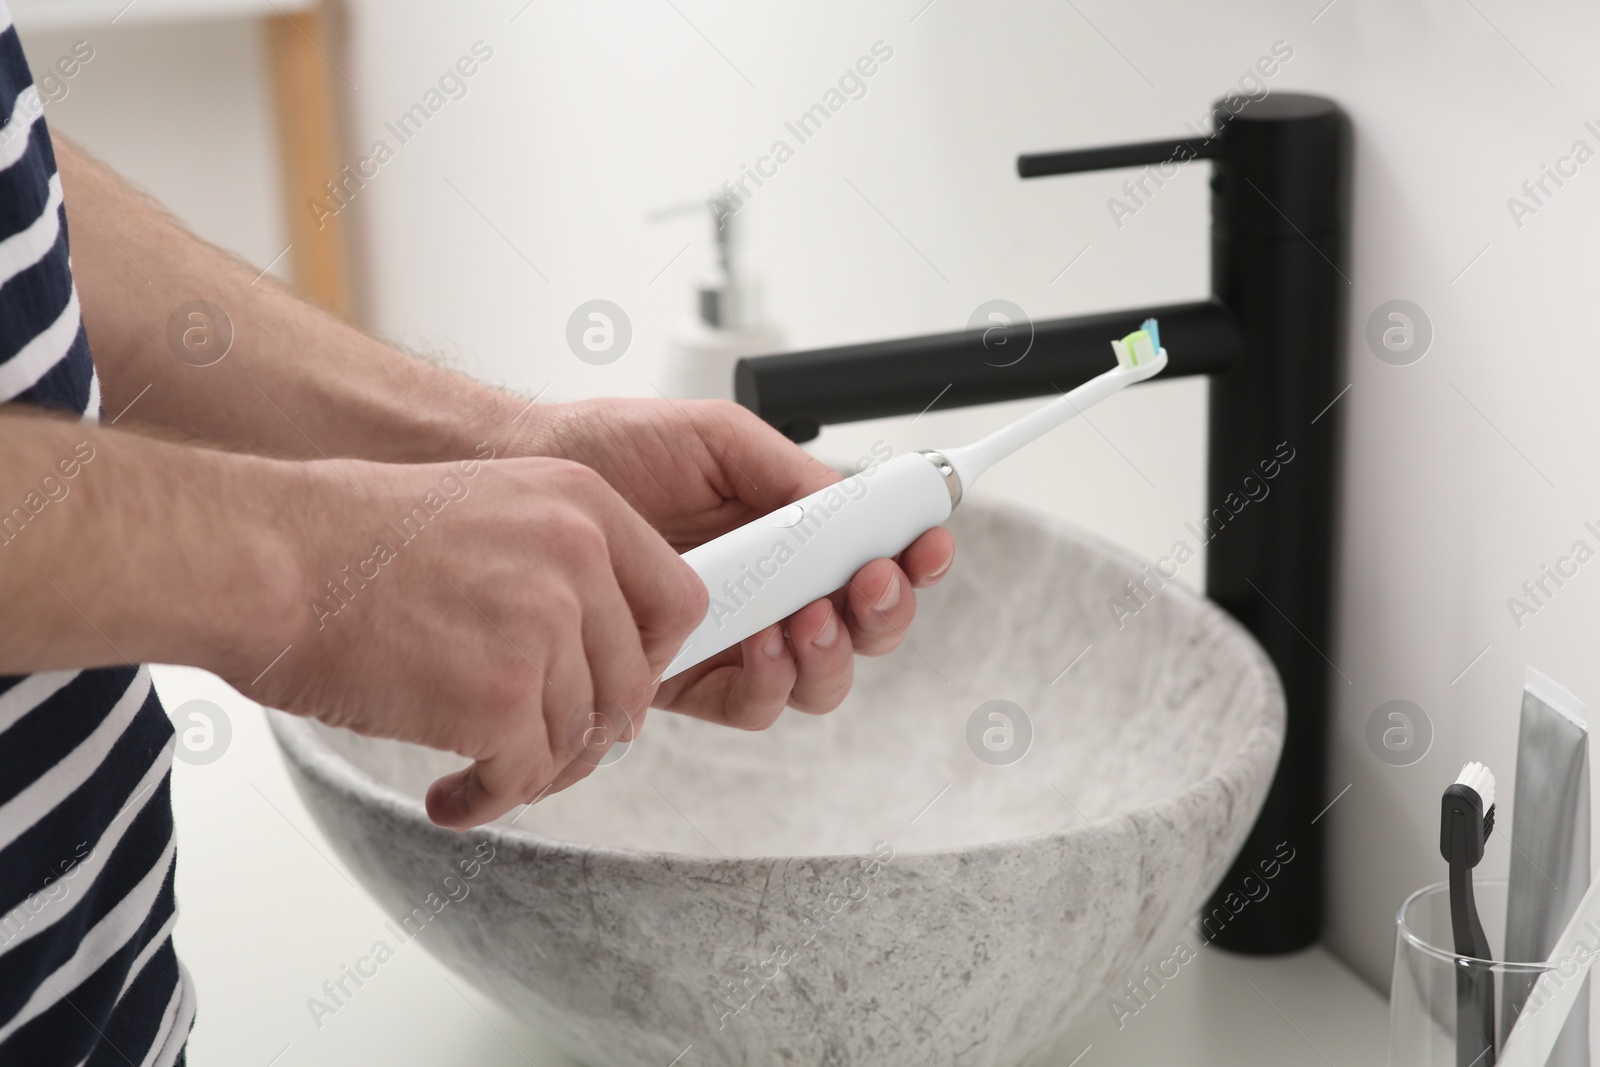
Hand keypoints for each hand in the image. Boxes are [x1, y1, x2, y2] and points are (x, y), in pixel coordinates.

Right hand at [245, 452, 705, 828]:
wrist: (266, 560)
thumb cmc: (350, 540)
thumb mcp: (488, 509)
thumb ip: (560, 566)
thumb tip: (600, 653)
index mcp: (584, 506)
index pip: (679, 601)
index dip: (648, 659)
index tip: (611, 687)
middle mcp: (579, 559)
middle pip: (632, 684)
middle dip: (590, 732)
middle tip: (540, 751)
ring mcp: (544, 628)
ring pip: (578, 738)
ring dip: (532, 770)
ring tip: (481, 773)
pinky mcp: (500, 698)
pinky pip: (524, 777)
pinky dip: (489, 799)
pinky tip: (452, 797)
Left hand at [514, 398, 954, 728]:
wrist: (534, 474)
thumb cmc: (620, 450)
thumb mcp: (719, 439)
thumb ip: (791, 474)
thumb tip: (851, 508)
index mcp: (795, 534)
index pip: (875, 558)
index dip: (916, 560)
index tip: (928, 545)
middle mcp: (776, 592)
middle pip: (864, 631)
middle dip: (885, 612)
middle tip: (869, 583)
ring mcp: (737, 639)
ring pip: (818, 680)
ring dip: (831, 654)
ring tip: (808, 617)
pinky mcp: (689, 679)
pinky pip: (751, 705)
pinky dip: (770, 683)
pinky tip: (761, 645)